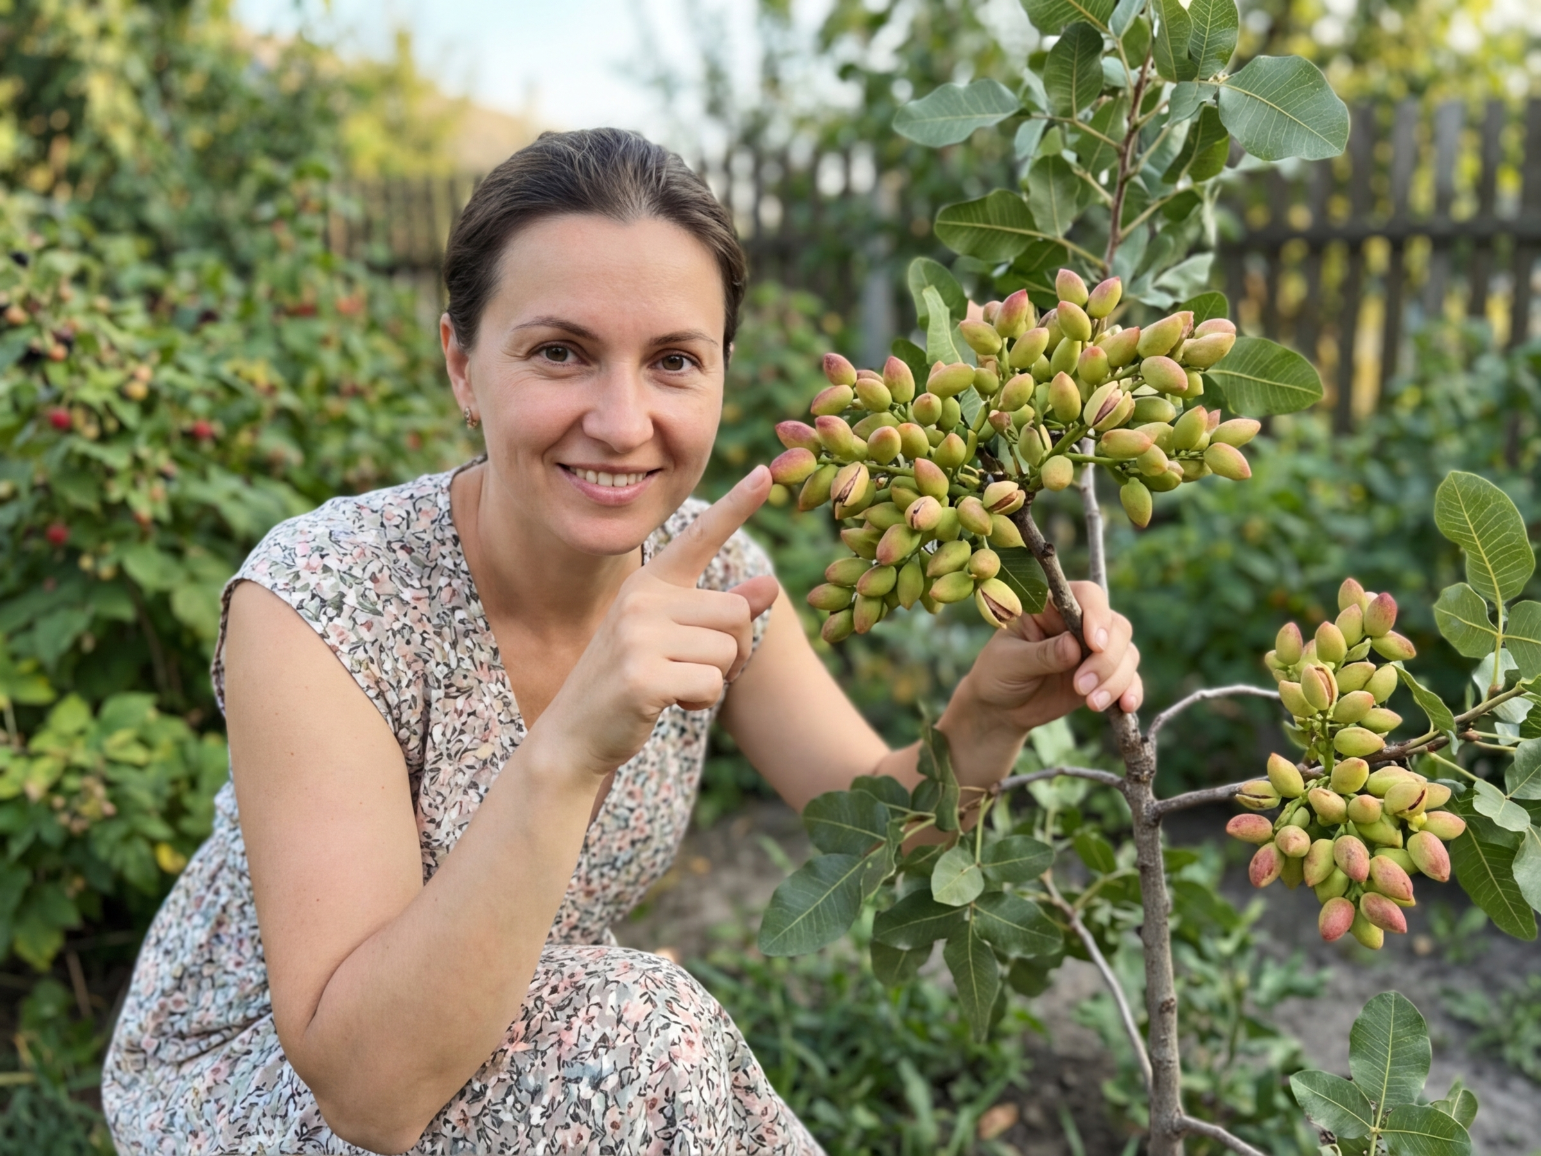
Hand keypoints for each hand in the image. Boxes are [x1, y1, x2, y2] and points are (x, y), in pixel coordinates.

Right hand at [530, 467, 780, 778]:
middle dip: (732, 650)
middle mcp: (641, 599)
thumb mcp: (673, 637)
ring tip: (673, 685)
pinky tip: (666, 704)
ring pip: (728, 651)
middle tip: (694, 668)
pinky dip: (700, 702)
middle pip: (736, 613)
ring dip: (714, 679)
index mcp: (649, 583)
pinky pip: (711, 683)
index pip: (699, 537)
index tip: (765, 471)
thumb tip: (770, 584)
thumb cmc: (631, 680)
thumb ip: (720, 610)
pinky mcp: (642, 676)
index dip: (736, 505)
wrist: (574, 733)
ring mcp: (638, 636)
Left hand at [960, 580, 1142, 733]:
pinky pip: (1129, 679)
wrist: (1000, 709)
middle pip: (1116, 627)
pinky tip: (1125, 707)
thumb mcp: (1010, 663)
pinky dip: (1131, 691)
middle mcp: (1078, 623)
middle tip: (1080, 687)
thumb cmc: (997, 675)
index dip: (1097, 615)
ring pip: (1127, 654)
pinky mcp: (1103, 676)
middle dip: (1106, 659)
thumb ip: (1041, 654)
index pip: (1087, 595)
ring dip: (1116, 679)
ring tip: (1091, 703)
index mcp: (1051, 606)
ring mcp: (1093, 650)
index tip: (1094, 643)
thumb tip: (1074, 646)